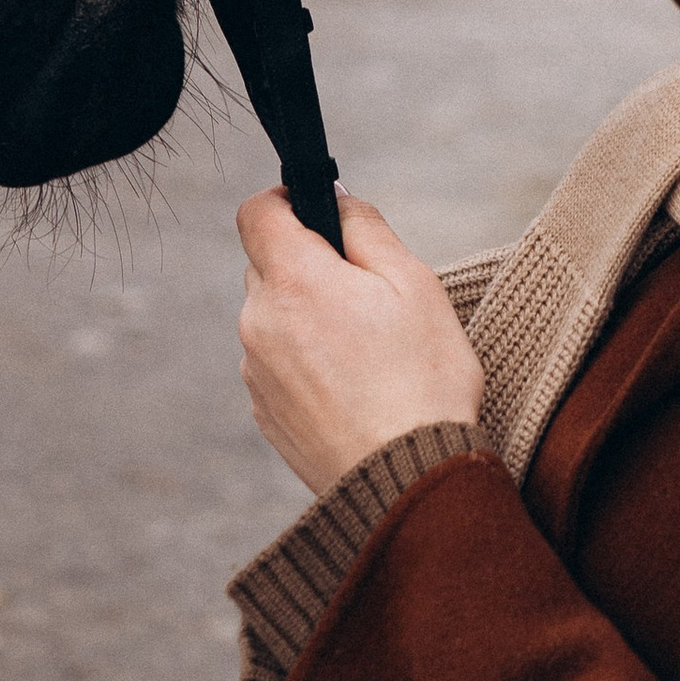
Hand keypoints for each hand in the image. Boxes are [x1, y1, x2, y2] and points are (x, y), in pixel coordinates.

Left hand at [234, 189, 484, 499]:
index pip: (256, 212)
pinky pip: (276, 363)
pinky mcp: (264, 411)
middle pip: (266, 266)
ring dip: (305, 316)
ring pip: (271, 317)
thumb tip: (335, 201)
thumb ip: (366, 228)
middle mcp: (259, 321)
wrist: (408, 479)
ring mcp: (257, 371)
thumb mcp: (414, 283)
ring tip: (365, 351)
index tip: (318, 213)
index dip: (285, 201)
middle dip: (307, 265)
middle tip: (366, 294)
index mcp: (294, 280)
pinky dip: (305, 361)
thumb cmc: (423, 378)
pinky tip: (352, 386)